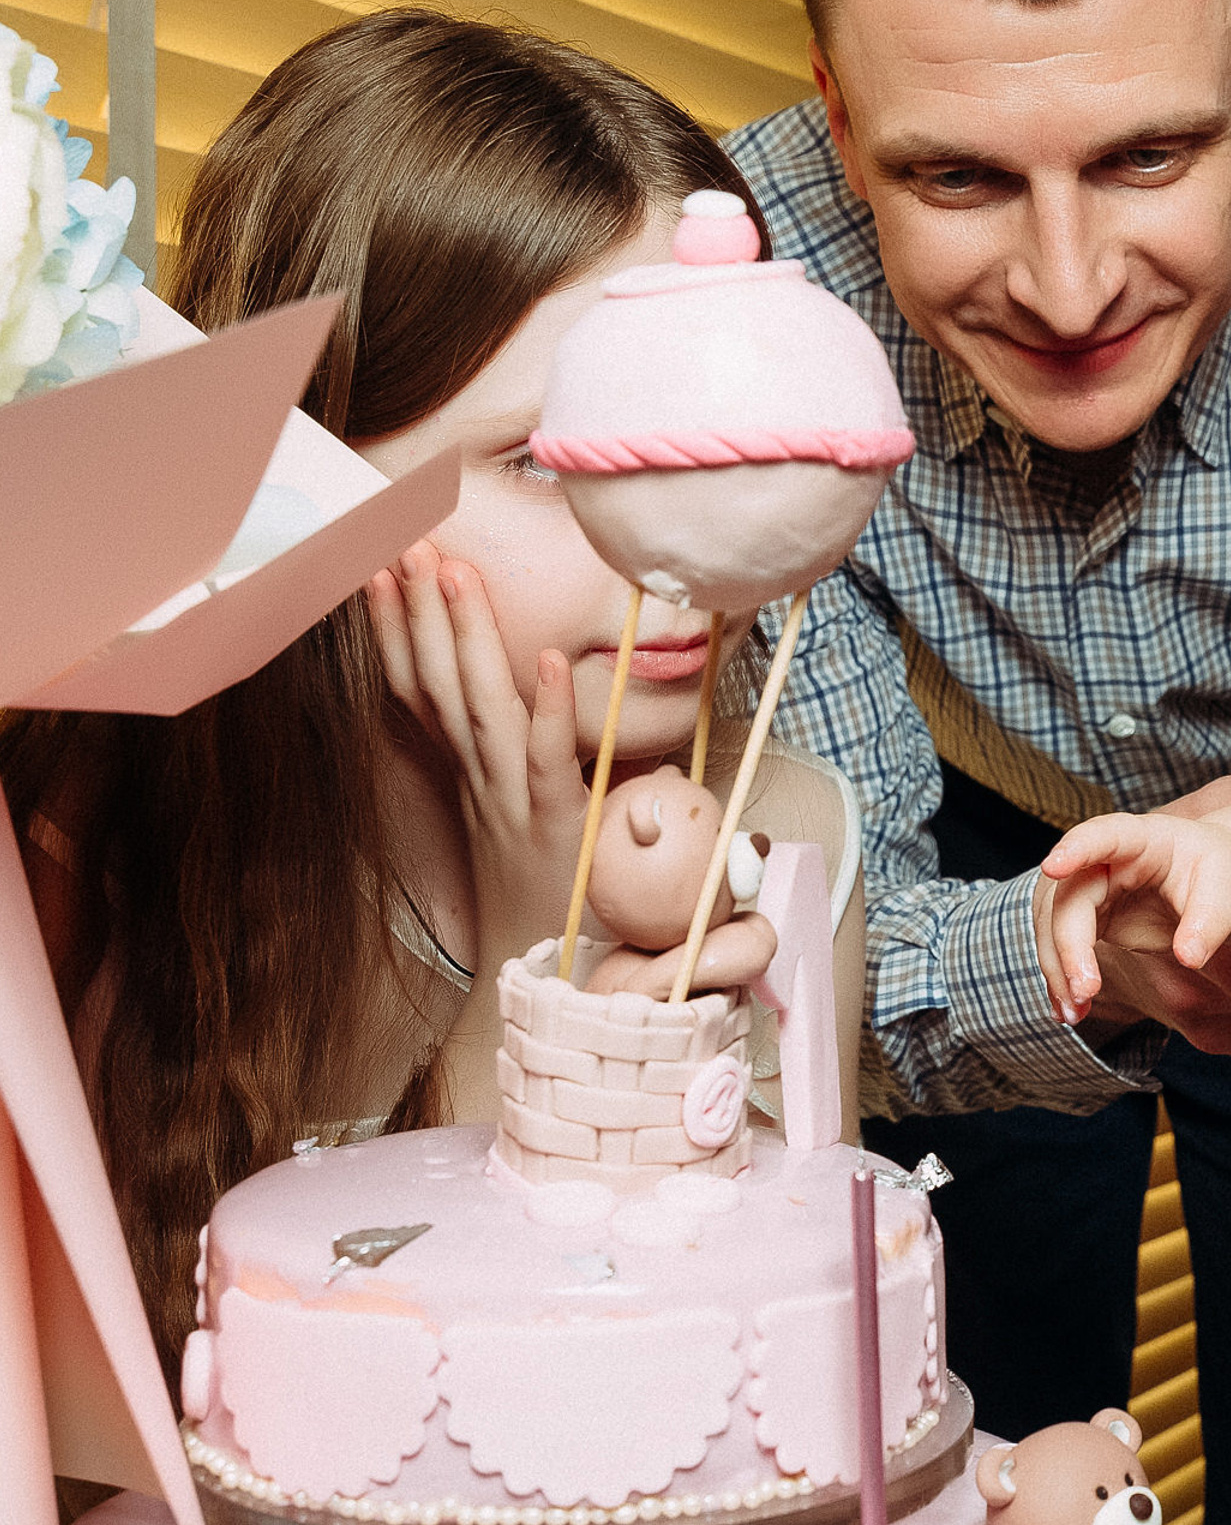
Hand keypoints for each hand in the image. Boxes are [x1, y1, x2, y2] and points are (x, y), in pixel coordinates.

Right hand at [369, 540, 586, 972]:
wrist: (546, 980)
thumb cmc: (546, 897)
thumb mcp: (524, 819)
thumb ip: (524, 762)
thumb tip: (535, 704)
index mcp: (468, 778)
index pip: (421, 691)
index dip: (398, 632)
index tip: (377, 570)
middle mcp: (481, 784)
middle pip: (440, 686)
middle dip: (419, 614)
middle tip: (401, 544)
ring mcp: (514, 803)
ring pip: (482, 708)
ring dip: (468, 638)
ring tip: (455, 573)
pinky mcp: (559, 826)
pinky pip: (548, 760)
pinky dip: (546, 708)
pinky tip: (547, 658)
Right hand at [1038, 812, 1230, 1018]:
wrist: (1214, 886)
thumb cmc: (1220, 877)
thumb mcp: (1227, 892)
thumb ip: (1210, 922)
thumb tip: (1189, 958)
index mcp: (1142, 838)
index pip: (1104, 835)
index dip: (1077, 847)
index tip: (1053, 865)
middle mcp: (1104, 859)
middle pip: (1067, 895)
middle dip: (1068, 945)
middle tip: (1085, 992)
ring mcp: (1090, 887)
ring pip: (1052, 924)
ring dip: (1057, 970)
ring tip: (1073, 1015)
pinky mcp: (1086, 917)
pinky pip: (1061, 946)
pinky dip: (1062, 979)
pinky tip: (1069, 1012)